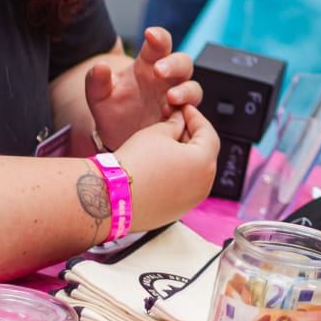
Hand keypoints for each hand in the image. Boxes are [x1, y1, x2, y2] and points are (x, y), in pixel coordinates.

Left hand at [85, 27, 200, 149]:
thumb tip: (100, 66)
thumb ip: (96, 81)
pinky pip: (192, 111)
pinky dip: (185, 113)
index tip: (150, 34)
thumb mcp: (98, 97)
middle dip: (174, 64)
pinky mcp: (181, 117)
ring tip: (171, 98)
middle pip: (183, 62)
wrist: (118, 139)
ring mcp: (176, 97)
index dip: (158, 36)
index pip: (159, 44)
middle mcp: (167, 79)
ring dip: (185, 90)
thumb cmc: (112, 111)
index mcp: (148, 64)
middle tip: (160, 70)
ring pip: (193, 86)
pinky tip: (170, 116)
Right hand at [111, 103, 218, 230]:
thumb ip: (175, 124)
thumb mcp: (157, 133)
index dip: (195, 117)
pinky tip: (160, 166)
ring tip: (165, 145)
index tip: (185, 110)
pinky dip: (178, 174)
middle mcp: (204, 184)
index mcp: (204, 162)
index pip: (208, 133)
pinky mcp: (178, 211)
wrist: (113, 196)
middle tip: (175, 124)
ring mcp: (192, 200)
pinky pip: (184, 187)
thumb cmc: (134, 164)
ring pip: (195, 171)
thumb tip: (180, 121)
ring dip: (185, 156)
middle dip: (191, 136)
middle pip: (204, 153)